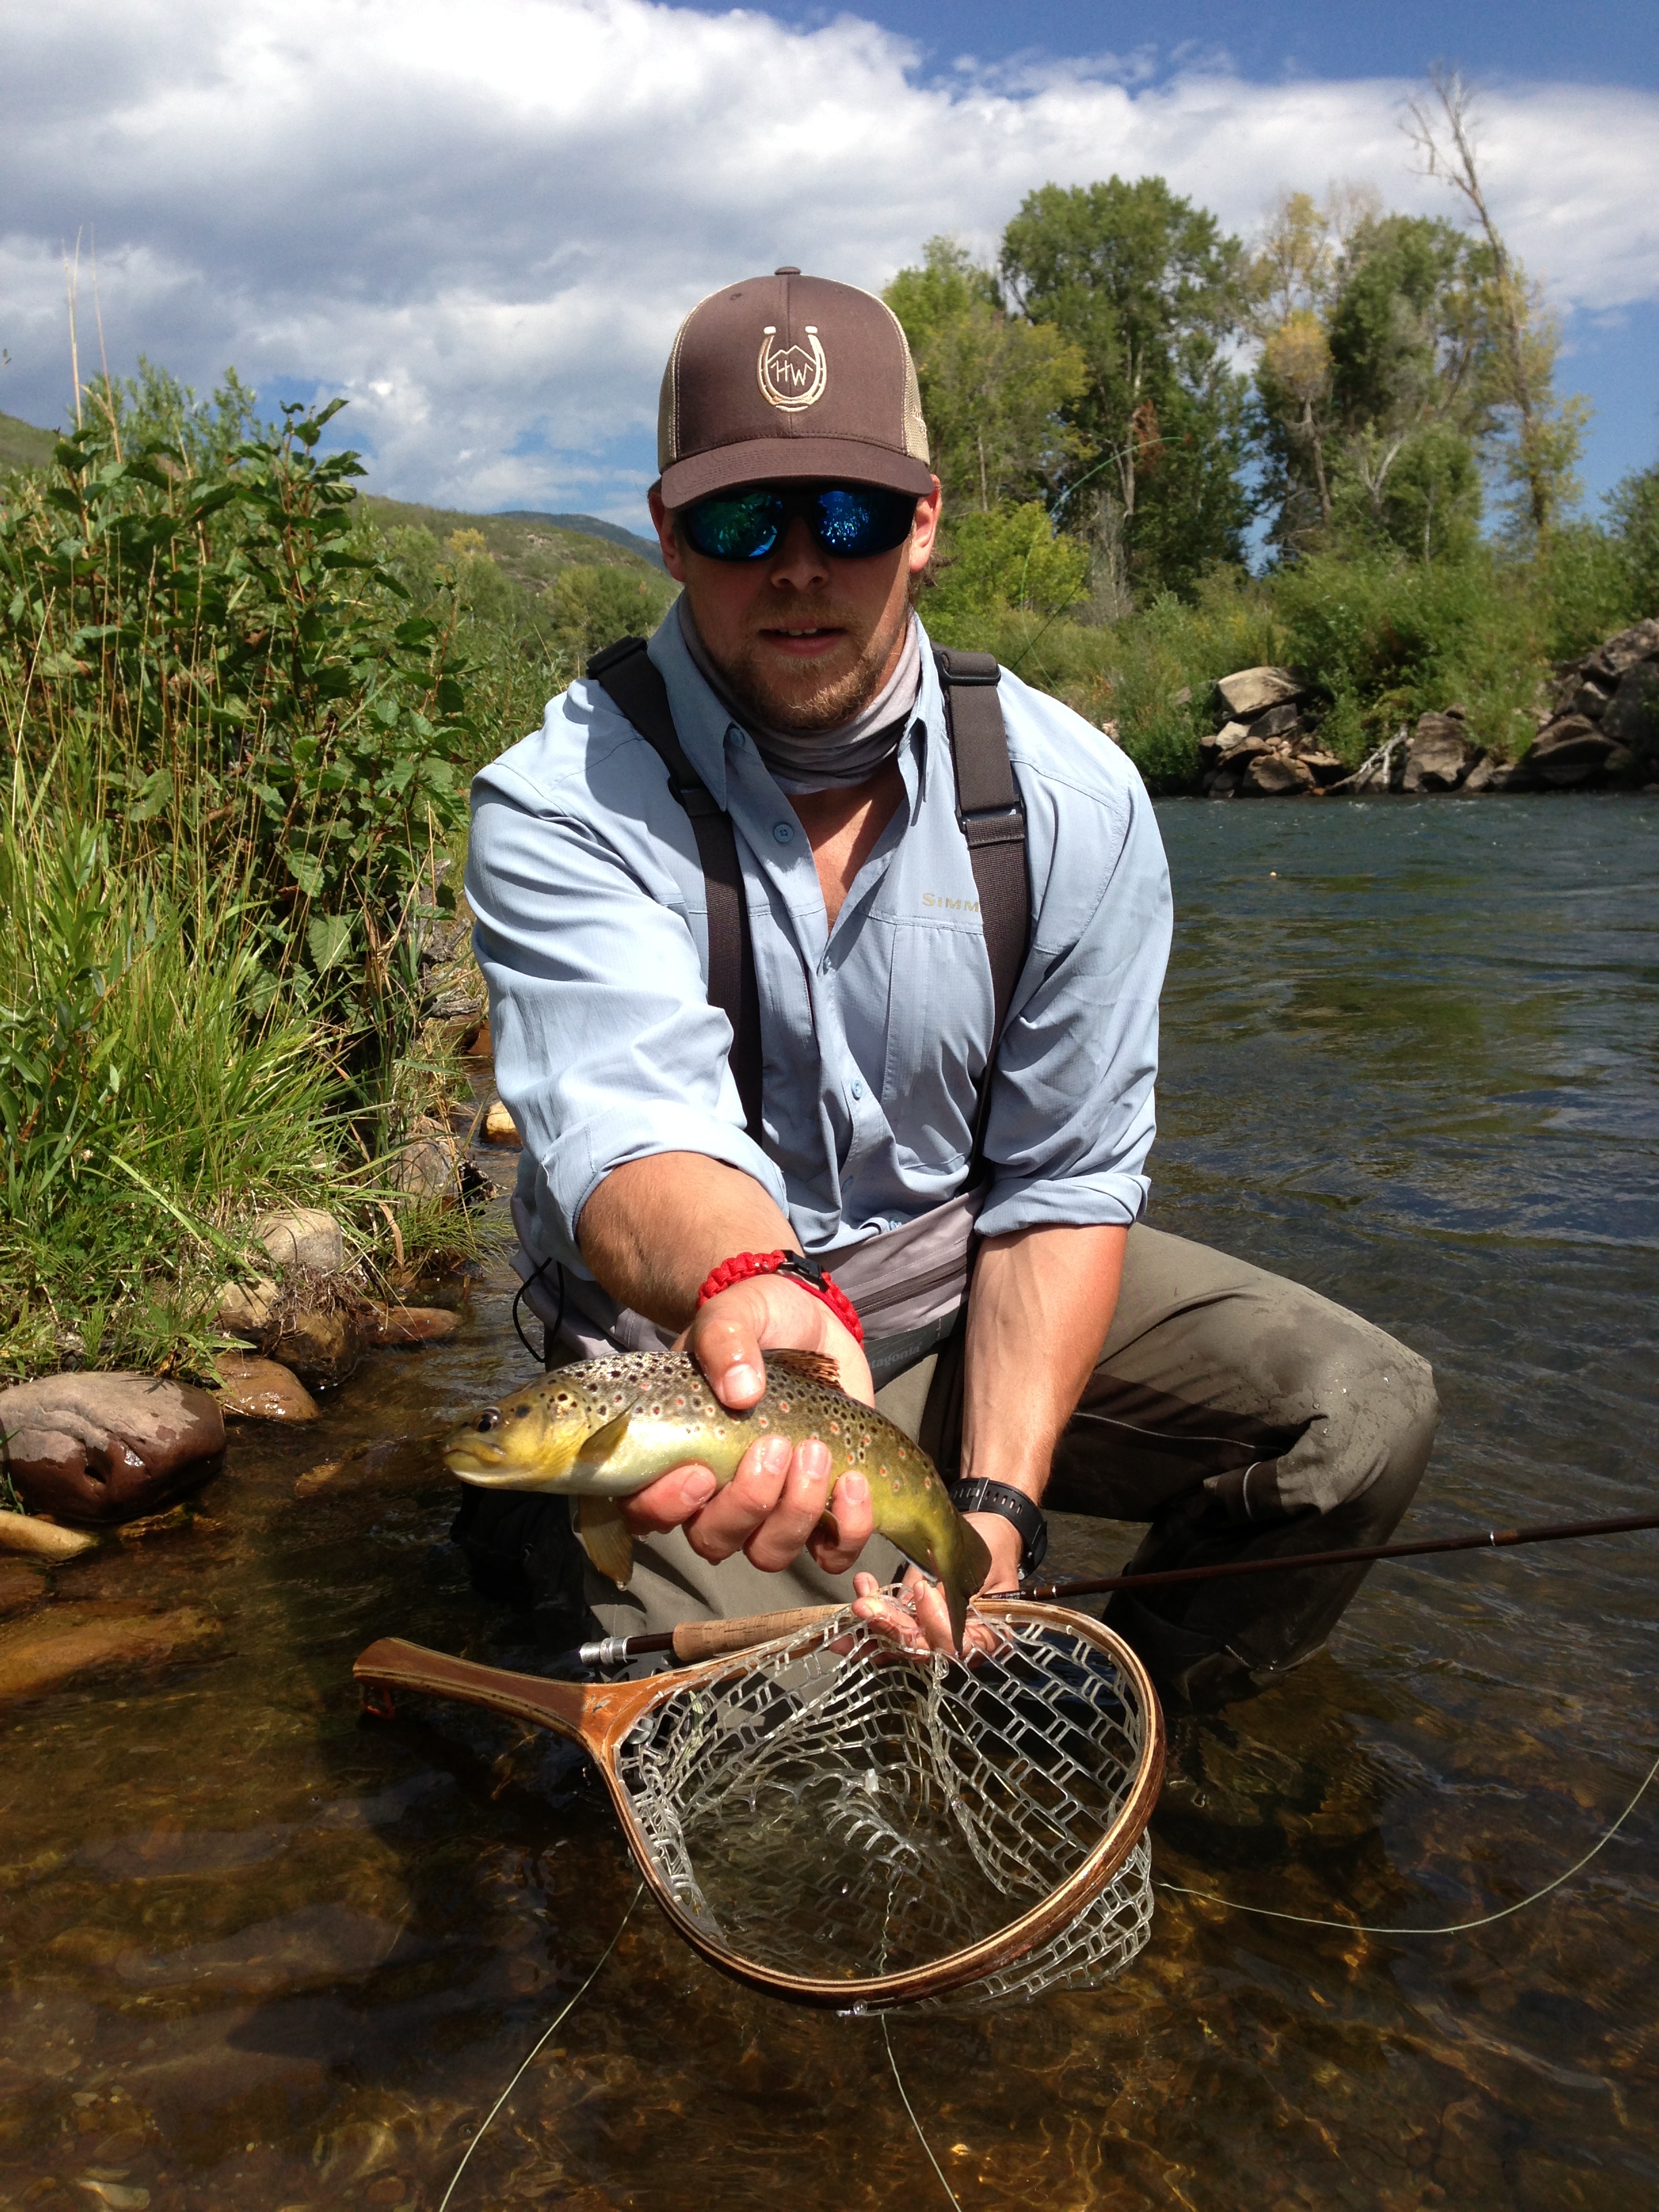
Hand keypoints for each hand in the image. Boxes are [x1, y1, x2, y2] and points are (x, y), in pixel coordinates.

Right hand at [621, 1271, 874, 1571]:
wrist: (808, 1322)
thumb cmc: (754, 1322)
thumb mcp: (732, 1316)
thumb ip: (725, 1342)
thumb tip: (741, 1391)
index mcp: (674, 1456)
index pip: (646, 1512)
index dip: (668, 1507)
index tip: (702, 1471)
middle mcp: (715, 1495)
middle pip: (714, 1540)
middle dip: (748, 1503)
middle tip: (777, 1446)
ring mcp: (770, 1508)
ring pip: (769, 1551)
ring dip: (796, 1512)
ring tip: (818, 1453)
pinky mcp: (822, 1509)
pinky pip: (832, 1551)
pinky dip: (848, 1529)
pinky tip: (854, 1484)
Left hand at [848, 1511, 1012, 1657]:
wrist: (986, 1530)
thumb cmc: (994, 1547)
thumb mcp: (983, 1563)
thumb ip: (957, 1587)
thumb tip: (924, 1596)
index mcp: (986, 1635)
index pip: (957, 1646)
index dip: (936, 1626)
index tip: (923, 1591)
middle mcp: (955, 1641)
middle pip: (920, 1647)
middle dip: (891, 1626)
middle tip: (866, 1606)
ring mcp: (930, 1631)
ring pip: (899, 1640)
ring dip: (874, 1623)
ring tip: (858, 1602)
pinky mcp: (911, 1617)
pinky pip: (890, 1625)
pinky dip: (871, 1616)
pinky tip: (855, 1602)